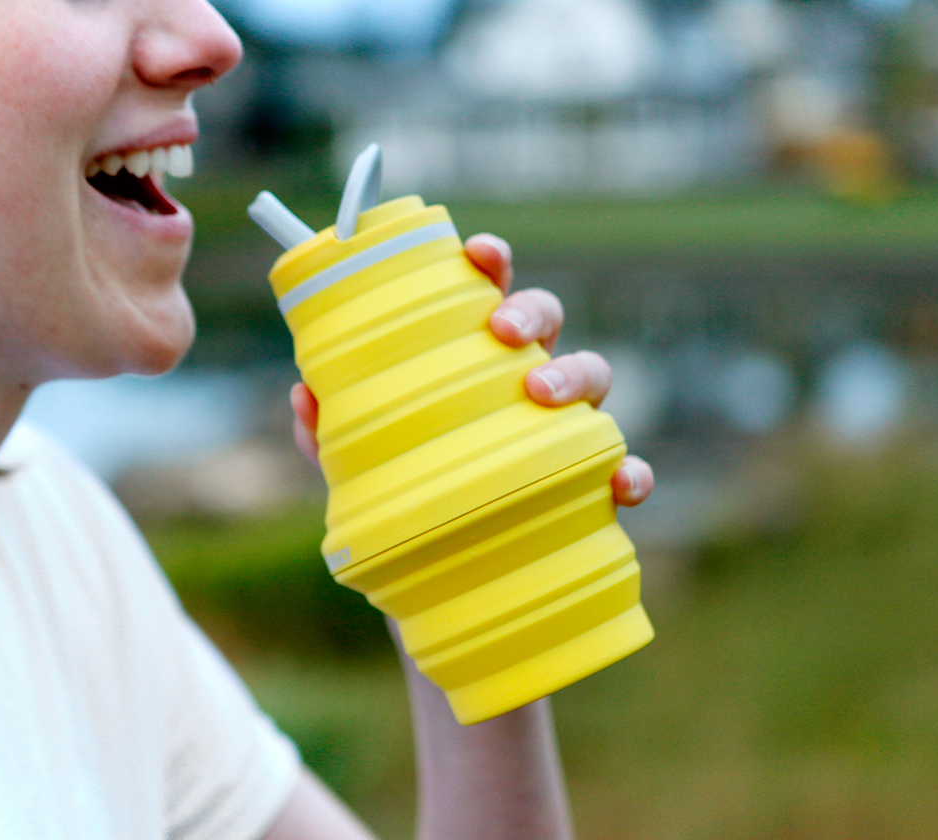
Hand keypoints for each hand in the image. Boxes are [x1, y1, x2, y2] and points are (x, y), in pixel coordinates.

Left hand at [291, 232, 653, 507]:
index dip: (489, 263)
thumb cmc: (408, 511)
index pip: (484, 297)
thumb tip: (305, 394)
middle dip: (531, 311)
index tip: (478, 251)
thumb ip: (331, 437)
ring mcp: (562, 433)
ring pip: (595, 376)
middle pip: (547, 322)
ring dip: (577, 372)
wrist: (445, 597)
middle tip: (502, 331)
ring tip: (539, 393)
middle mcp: (522, 386)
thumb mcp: (360, 476)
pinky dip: (632, 472)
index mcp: (471, 366)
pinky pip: (626, 471)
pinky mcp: (590, 488)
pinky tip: (618, 485)